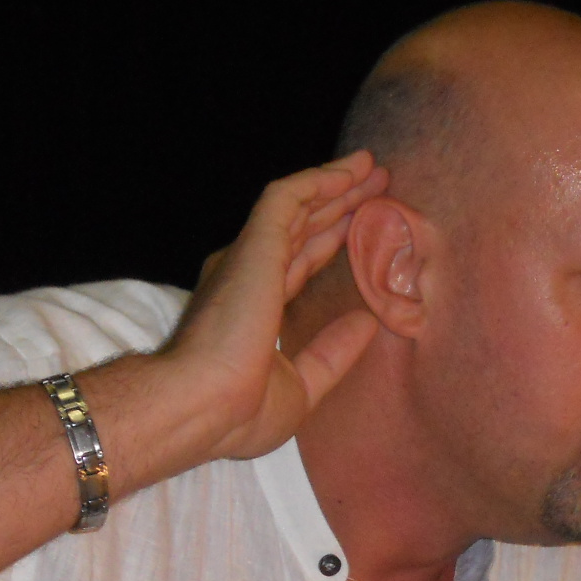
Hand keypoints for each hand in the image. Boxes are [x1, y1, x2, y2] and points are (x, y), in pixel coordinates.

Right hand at [157, 151, 389, 461]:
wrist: (203, 408)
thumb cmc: (238, 413)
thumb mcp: (302, 385)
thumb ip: (333, 353)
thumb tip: (368, 323)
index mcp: (253, 308)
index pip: (299, 262)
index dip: (330, 241)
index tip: (363, 228)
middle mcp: (248, 275)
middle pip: (302, 228)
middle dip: (338, 204)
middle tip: (377, 183)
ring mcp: (249, 257)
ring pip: (297, 205)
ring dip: (335, 183)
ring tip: (373, 166)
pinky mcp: (254, 244)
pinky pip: (287, 197)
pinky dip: (319, 180)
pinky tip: (351, 172)